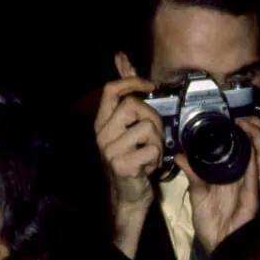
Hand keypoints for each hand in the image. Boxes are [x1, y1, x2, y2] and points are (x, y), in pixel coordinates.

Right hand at [94, 76, 164, 256]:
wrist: (129, 197)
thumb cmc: (133, 160)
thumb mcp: (129, 128)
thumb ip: (127, 96)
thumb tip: (123, 61)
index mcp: (102, 122)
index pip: (112, 90)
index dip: (132, 81)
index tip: (151, 84)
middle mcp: (102, 134)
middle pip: (134, 106)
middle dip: (154, 120)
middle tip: (154, 138)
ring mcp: (110, 150)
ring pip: (148, 128)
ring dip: (158, 143)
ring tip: (150, 155)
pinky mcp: (122, 165)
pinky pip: (152, 149)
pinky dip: (158, 159)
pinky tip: (149, 167)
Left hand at [179, 115, 259, 253]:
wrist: (217, 244)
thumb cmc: (212, 223)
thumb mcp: (198, 193)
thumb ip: (193, 174)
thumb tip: (181, 156)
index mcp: (239, 175)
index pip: (254, 148)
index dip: (251, 130)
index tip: (237, 118)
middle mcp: (250, 177)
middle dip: (259, 127)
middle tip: (245, 117)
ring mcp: (254, 185)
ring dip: (259, 134)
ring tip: (246, 123)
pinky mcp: (254, 195)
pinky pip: (258, 170)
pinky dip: (256, 153)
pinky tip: (248, 142)